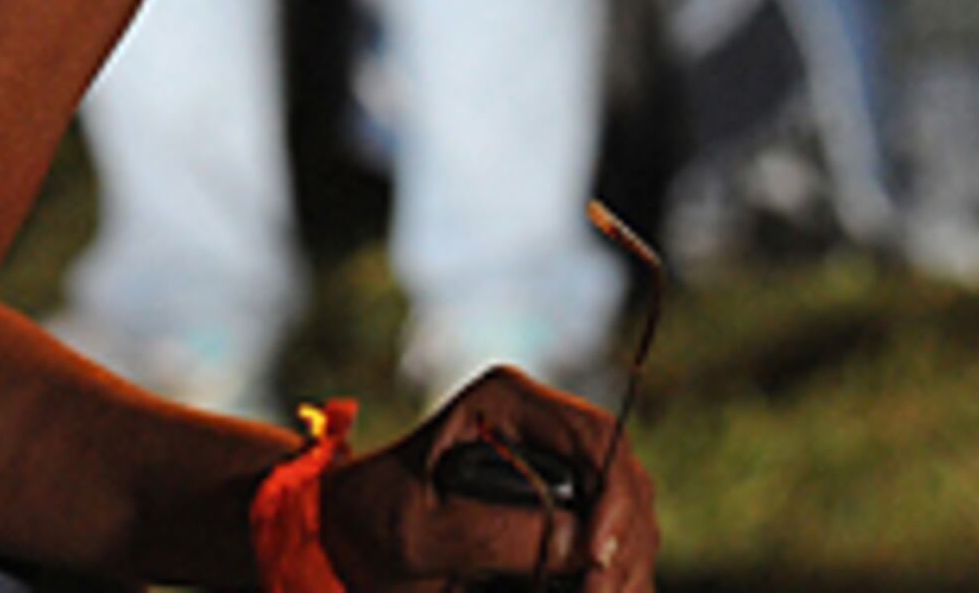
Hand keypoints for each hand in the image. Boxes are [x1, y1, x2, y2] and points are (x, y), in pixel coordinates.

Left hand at [320, 367, 659, 590]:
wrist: (349, 537)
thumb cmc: (372, 521)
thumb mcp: (420, 532)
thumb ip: (497, 534)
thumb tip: (582, 545)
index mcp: (506, 403)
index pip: (594, 436)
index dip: (614, 496)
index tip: (599, 558)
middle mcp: (541, 425)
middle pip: (623, 476)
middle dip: (623, 544)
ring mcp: (556, 464)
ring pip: (629, 512)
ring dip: (626, 566)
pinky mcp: (563, 506)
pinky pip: (612, 539)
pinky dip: (615, 574)